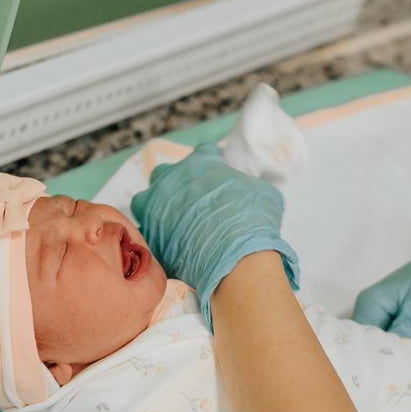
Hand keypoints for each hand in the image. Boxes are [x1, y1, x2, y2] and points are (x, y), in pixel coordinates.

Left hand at [131, 143, 298, 329]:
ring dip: (159, 210)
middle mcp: (171, 179)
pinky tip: (175, 248)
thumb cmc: (253, 222)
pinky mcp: (150, 237)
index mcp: (200, 162)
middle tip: (194, 202)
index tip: (218, 175)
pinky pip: (149, 235)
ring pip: (147, 202)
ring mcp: (155, 208)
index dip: (212, 163)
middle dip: (177, 185)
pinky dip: (160, 240)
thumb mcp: (263, 192)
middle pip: (167, 174)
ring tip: (177, 226)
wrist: (236, 259)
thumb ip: (248, 184)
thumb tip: (249, 190)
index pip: (204, 152)